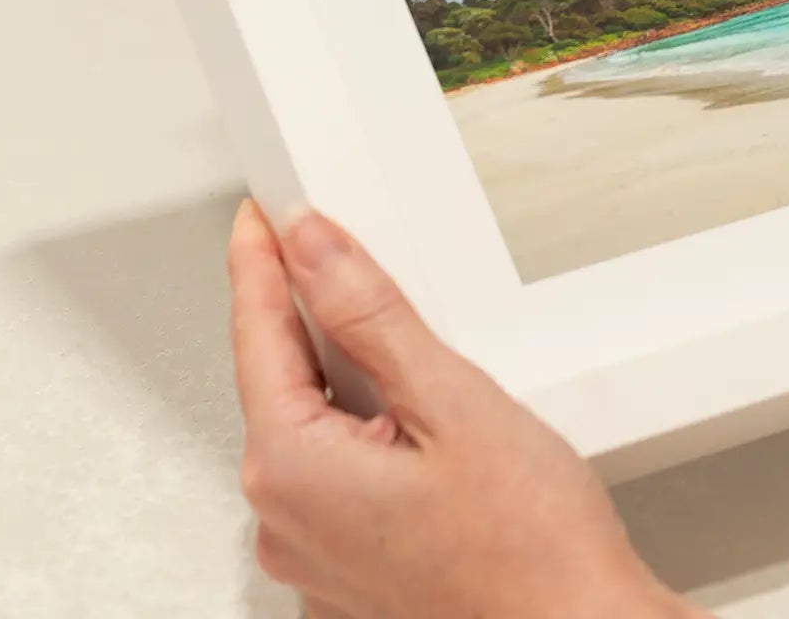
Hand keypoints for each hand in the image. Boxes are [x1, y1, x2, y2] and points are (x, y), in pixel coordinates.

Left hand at [227, 201, 700, 618]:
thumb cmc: (532, 548)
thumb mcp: (453, 399)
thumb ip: (369, 315)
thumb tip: (313, 249)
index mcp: (292, 471)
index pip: (256, 335)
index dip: (262, 261)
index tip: (260, 215)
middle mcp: (285, 522)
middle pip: (281, 381)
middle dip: (313, 319)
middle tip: (349, 262)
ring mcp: (314, 557)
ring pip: (313, 428)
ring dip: (349, 382)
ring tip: (422, 371)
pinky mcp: (348, 573)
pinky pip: (336, 478)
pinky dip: (367, 436)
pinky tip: (423, 431)